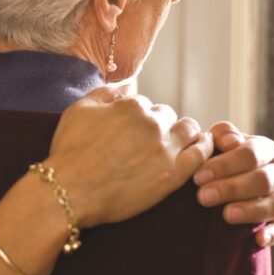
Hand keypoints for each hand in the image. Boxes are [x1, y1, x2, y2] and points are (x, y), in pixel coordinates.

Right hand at [46, 86, 214, 227]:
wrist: (70, 190)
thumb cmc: (69, 151)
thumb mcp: (80, 109)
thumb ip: (107, 92)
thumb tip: (128, 84)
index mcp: (131, 106)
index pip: (144, 104)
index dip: (137, 117)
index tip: (131, 131)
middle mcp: (152, 123)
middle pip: (167, 115)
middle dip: (159, 124)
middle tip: (147, 142)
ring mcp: (165, 148)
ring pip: (189, 129)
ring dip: (184, 132)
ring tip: (177, 143)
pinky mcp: (173, 174)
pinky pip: (200, 154)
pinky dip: (204, 147)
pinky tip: (201, 147)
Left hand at [193, 121, 273, 247]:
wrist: (234, 179)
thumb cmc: (224, 158)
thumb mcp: (221, 142)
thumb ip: (222, 135)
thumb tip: (228, 140)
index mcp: (266, 148)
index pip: (250, 153)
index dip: (224, 165)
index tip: (198, 177)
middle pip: (262, 179)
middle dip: (232, 188)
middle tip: (203, 197)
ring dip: (251, 210)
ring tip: (226, 215)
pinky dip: (273, 234)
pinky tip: (258, 239)